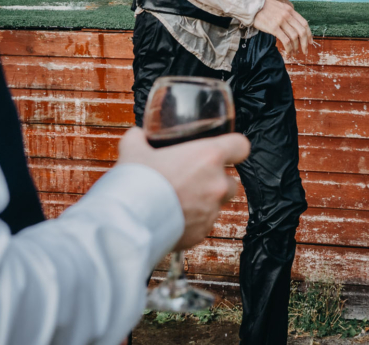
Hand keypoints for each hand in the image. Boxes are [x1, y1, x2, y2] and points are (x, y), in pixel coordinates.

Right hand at [115, 126, 249, 249]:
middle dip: (217, 181)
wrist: (128, 221)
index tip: (228, 150)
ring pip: (218, 205)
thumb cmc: (136, 181)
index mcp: (209, 156)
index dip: (235, 147)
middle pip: (232, 181)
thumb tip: (137, 134)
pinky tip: (172, 219)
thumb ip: (139, 138)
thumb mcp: (133, 149)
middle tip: (194, 180)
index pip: (241, 146)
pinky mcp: (202, 233)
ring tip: (181, 202)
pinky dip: (193, 223)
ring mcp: (211, 211)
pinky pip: (203, 225)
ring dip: (205, 203)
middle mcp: (217, 184)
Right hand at [253, 0, 313, 57]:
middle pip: (301, 31)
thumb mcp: (279, 7)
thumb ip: (288, 14)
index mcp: (290, 10)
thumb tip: (294, 25)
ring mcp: (281, 21)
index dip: (309, 34)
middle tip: (305, 51)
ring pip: (294, 37)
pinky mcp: (273, 28)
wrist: (252, 6)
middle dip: (305, 43)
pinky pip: (286, 40)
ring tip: (295, 53)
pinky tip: (288, 52)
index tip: (310, 42)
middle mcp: (287, 15)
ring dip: (296, 47)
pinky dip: (289, 48)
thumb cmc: (264, 8)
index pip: (304, 23)